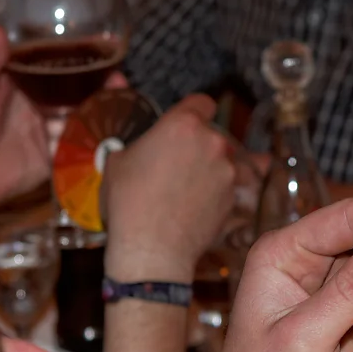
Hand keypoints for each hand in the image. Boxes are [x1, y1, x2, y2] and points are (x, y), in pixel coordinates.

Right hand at [100, 94, 236, 276]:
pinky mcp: (234, 199)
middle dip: (201, 145)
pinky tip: (205, 203)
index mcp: (183, 125)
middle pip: (214, 134)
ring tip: (193, 186)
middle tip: (180, 163)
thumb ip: (136, 137)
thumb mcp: (118, 160)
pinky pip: (232, 188)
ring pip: (227, 161)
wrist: (151, 248)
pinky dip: (222, 193)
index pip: (202, 102)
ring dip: (215, 168)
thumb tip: (129, 116)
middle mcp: (212, 143)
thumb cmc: (129, 203)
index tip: (187, 123)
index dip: (194, 111)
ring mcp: (228, 172)